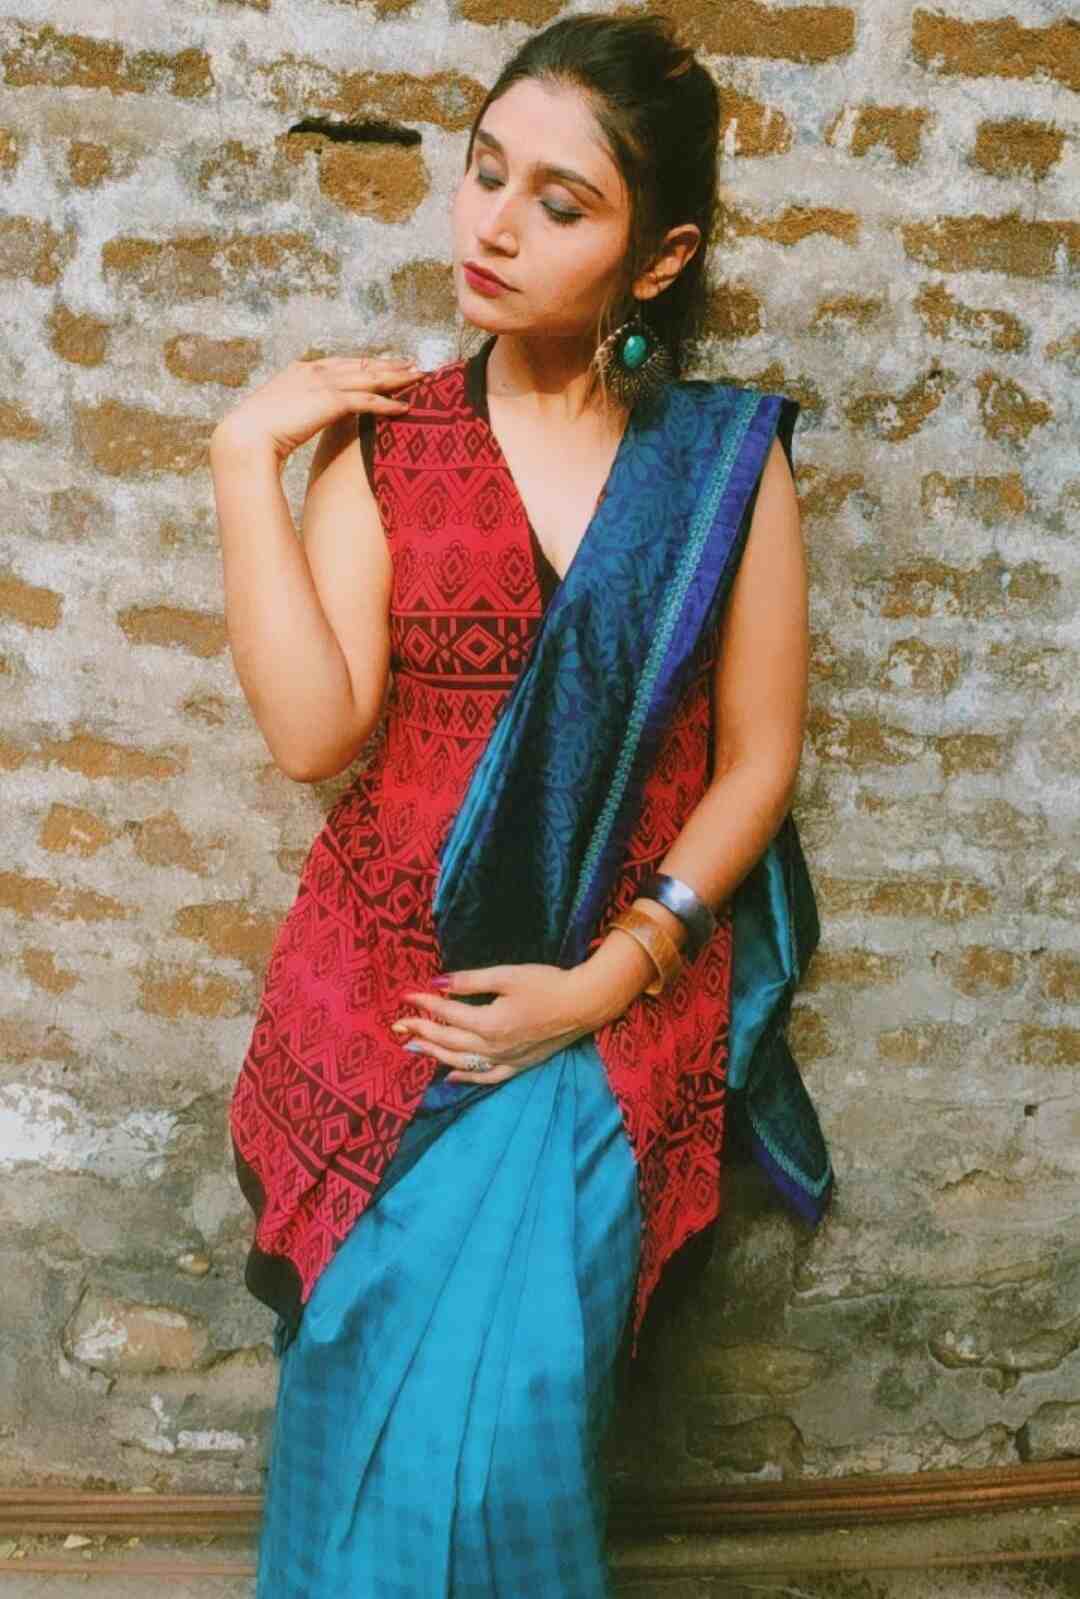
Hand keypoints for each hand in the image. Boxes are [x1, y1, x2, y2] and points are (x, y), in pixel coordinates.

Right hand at [210, 351, 421, 466]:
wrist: (245, 438)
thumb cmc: (254, 435)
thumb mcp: (278, 415)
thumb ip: (295, 410)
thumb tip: (300, 421)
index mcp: (299, 371)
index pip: (340, 364)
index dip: (363, 364)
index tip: (381, 365)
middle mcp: (313, 371)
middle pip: (359, 364)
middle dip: (387, 364)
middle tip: (412, 363)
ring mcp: (322, 384)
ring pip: (368, 377)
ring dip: (396, 377)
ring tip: (418, 377)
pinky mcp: (330, 401)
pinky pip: (367, 400)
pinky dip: (388, 403)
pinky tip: (405, 407)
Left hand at [390, 963, 601, 1084]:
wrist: (584, 1004)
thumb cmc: (547, 983)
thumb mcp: (506, 975)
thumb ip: (470, 982)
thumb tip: (437, 982)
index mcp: (488, 1023)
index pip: (446, 1014)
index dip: (424, 1004)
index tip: (406, 996)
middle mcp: (493, 1047)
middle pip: (447, 1042)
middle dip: (420, 1032)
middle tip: (398, 1026)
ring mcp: (506, 1060)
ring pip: (460, 1062)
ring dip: (433, 1055)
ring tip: (412, 1048)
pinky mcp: (518, 1065)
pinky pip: (485, 1077)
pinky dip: (465, 1077)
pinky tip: (450, 1076)